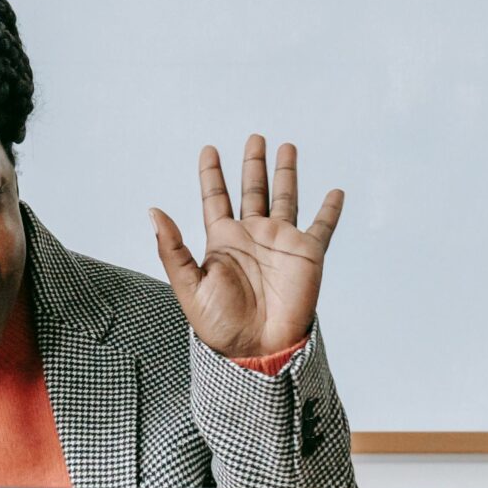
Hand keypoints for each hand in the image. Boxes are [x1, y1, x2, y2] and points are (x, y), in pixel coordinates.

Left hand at [150, 136, 342, 361]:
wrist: (257, 350)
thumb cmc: (220, 326)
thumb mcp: (189, 286)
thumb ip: (172, 248)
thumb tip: (153, 211)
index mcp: (222, 241)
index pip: (216, 198)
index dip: (212, 174)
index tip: (209, 149)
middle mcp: (252, 236)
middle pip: (252, 189)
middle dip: (253, 163)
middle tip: (255, 137)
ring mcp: (280, 242)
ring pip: (285, 198)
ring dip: (286, 173)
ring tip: (287, 147)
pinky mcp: (307, 254)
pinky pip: (322, 226)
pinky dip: (329, 209)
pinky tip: (334, 192)